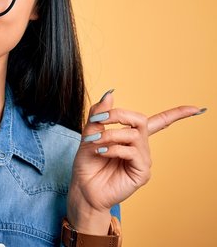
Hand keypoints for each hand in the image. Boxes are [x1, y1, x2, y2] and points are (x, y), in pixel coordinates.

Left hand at [67, 90, 204, 233]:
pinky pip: (132, 152)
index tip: (196, 108)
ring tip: (95, 142)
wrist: (84, 189)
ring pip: (134, 135)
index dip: (178, 114)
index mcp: (131, 136)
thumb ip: (98, 115)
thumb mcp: (89, 135)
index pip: (159, 122)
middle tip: (99, 120)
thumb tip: (110, 93)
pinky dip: (114, 149)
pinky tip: (102, 153)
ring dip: (110, 134)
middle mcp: (141, 147)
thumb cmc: (87, 164)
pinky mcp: (142, 172)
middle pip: (141, 120)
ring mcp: (143, 159)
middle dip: (118, 114)